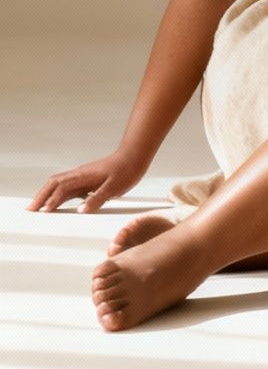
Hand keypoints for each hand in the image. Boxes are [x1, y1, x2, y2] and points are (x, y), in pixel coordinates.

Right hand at [30, 150, 145, 212]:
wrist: (135, 156)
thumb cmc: (127, 169)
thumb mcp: (115, 186)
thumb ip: (98, 198)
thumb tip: (81, 210)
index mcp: (83, 175)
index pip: (62, 189)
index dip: (52, 200)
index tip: (44, 212)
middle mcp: (79, 175)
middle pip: (53, 184)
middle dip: (40, 196)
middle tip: (30, 210)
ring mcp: (82, 177)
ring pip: (59, 186)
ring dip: (47, 196)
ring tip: (39, 209)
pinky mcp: (87, 180)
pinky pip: (69, 188)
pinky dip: (59, 195)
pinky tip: (58, 204)